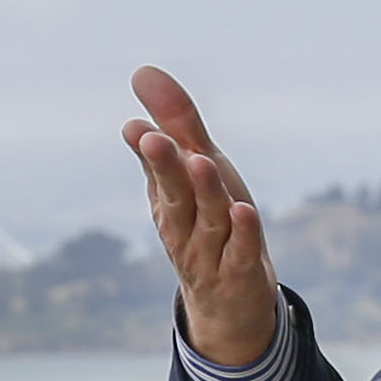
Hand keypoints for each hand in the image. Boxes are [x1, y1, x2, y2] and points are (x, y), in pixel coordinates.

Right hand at [125, 65, 281, 367]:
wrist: (228, 306)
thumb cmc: (211, 229)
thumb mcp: (195, 175)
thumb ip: (176, 127)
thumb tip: (143, 74)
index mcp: (171, 201)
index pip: (159, 171)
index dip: (150, 149)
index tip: (136, 126)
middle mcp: (186, 226)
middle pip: (175, 194)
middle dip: (164, 166)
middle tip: (153, 139)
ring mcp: (212, 254)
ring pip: (208, 219)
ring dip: (205, 191)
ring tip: (201, 161)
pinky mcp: (241, 275)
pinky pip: (241, 252)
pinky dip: (242, 234)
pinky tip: (244, 211)